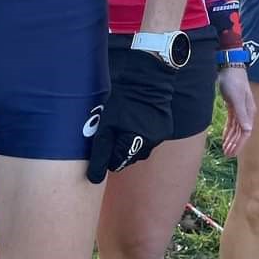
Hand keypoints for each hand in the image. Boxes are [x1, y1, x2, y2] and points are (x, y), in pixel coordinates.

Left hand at [87, 48, 175, 182]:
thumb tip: (93, 179)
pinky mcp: (165, 129)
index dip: (105, 154)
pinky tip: (134, 121)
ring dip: (129, 141)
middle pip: (128, 157)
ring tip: (122, 124)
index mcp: (134, 144)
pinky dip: (141, 133)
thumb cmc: (120, 101)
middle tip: (109, 131)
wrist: (145, 80)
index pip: (115, 163)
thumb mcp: (105, 125)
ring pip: (139, 148)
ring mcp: (159, 136)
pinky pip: (149, 138)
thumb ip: (100, 151)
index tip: (100, 143)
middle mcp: (150, 144)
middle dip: (117, 148)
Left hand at [218, 68, 255, 156]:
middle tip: (226, 154)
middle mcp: (246, 113)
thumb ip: (241, 114)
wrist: (229, 68)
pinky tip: (224, 137)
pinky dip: (228, 130)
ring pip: (235, 129)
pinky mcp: (232, 106)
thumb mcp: (235, 98)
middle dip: (234, 144)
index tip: (231, 152)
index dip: (239, 143)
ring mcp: (239, 110)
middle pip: (241, 133)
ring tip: (225, 149)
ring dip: (231, 139)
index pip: (245, 133)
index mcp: (249, 112)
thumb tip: (248, 130)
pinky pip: (231, 122)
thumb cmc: (233, 82)